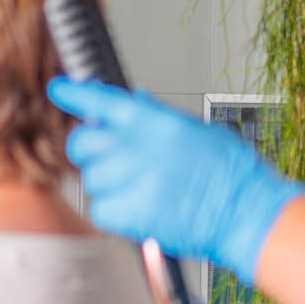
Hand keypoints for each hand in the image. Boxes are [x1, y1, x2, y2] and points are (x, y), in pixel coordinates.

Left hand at [48, 78, 304, 284]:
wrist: (245, 212)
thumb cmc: (230, 173)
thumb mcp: (195, 129)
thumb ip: (158, 116)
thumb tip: (137, 99)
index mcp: (153, 121)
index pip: (101, 100)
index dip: (75, 94)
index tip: (59, 89)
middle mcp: (136, 146)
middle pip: (82, 142)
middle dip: (90, 151)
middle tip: (112, 161)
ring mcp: (130, 178)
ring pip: (91, 179)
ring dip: (108, 186)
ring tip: (142, 191)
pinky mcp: (128, 212)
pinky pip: (99, 209)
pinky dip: (114, 213)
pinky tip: (139, 211)